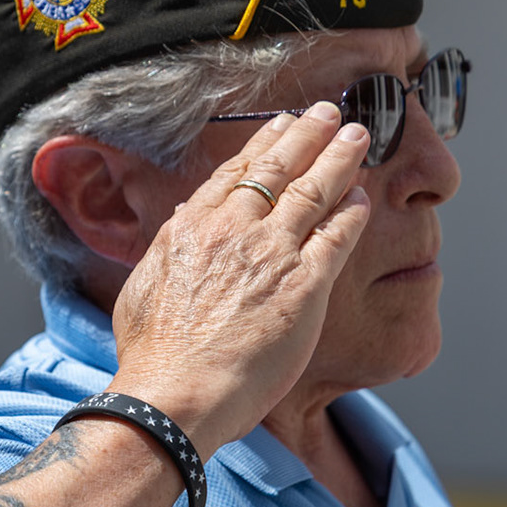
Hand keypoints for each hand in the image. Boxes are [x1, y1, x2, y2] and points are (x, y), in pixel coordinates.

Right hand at [107, 103, 371, 455]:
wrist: (174, 394)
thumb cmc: (153, 357)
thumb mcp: (142, 288)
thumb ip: (166, 251)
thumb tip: (179, 224)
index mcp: (190, 228)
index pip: (234, 173)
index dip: (262, 143)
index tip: (280, 126)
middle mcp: (232, 230)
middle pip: (276, 168)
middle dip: (306, 134)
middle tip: (327, 112)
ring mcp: (270, 255)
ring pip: (312, 191)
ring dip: (338, 159)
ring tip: (357, 137)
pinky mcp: (303, 286)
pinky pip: (335, 237)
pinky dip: (350, 212)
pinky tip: (363, 197)